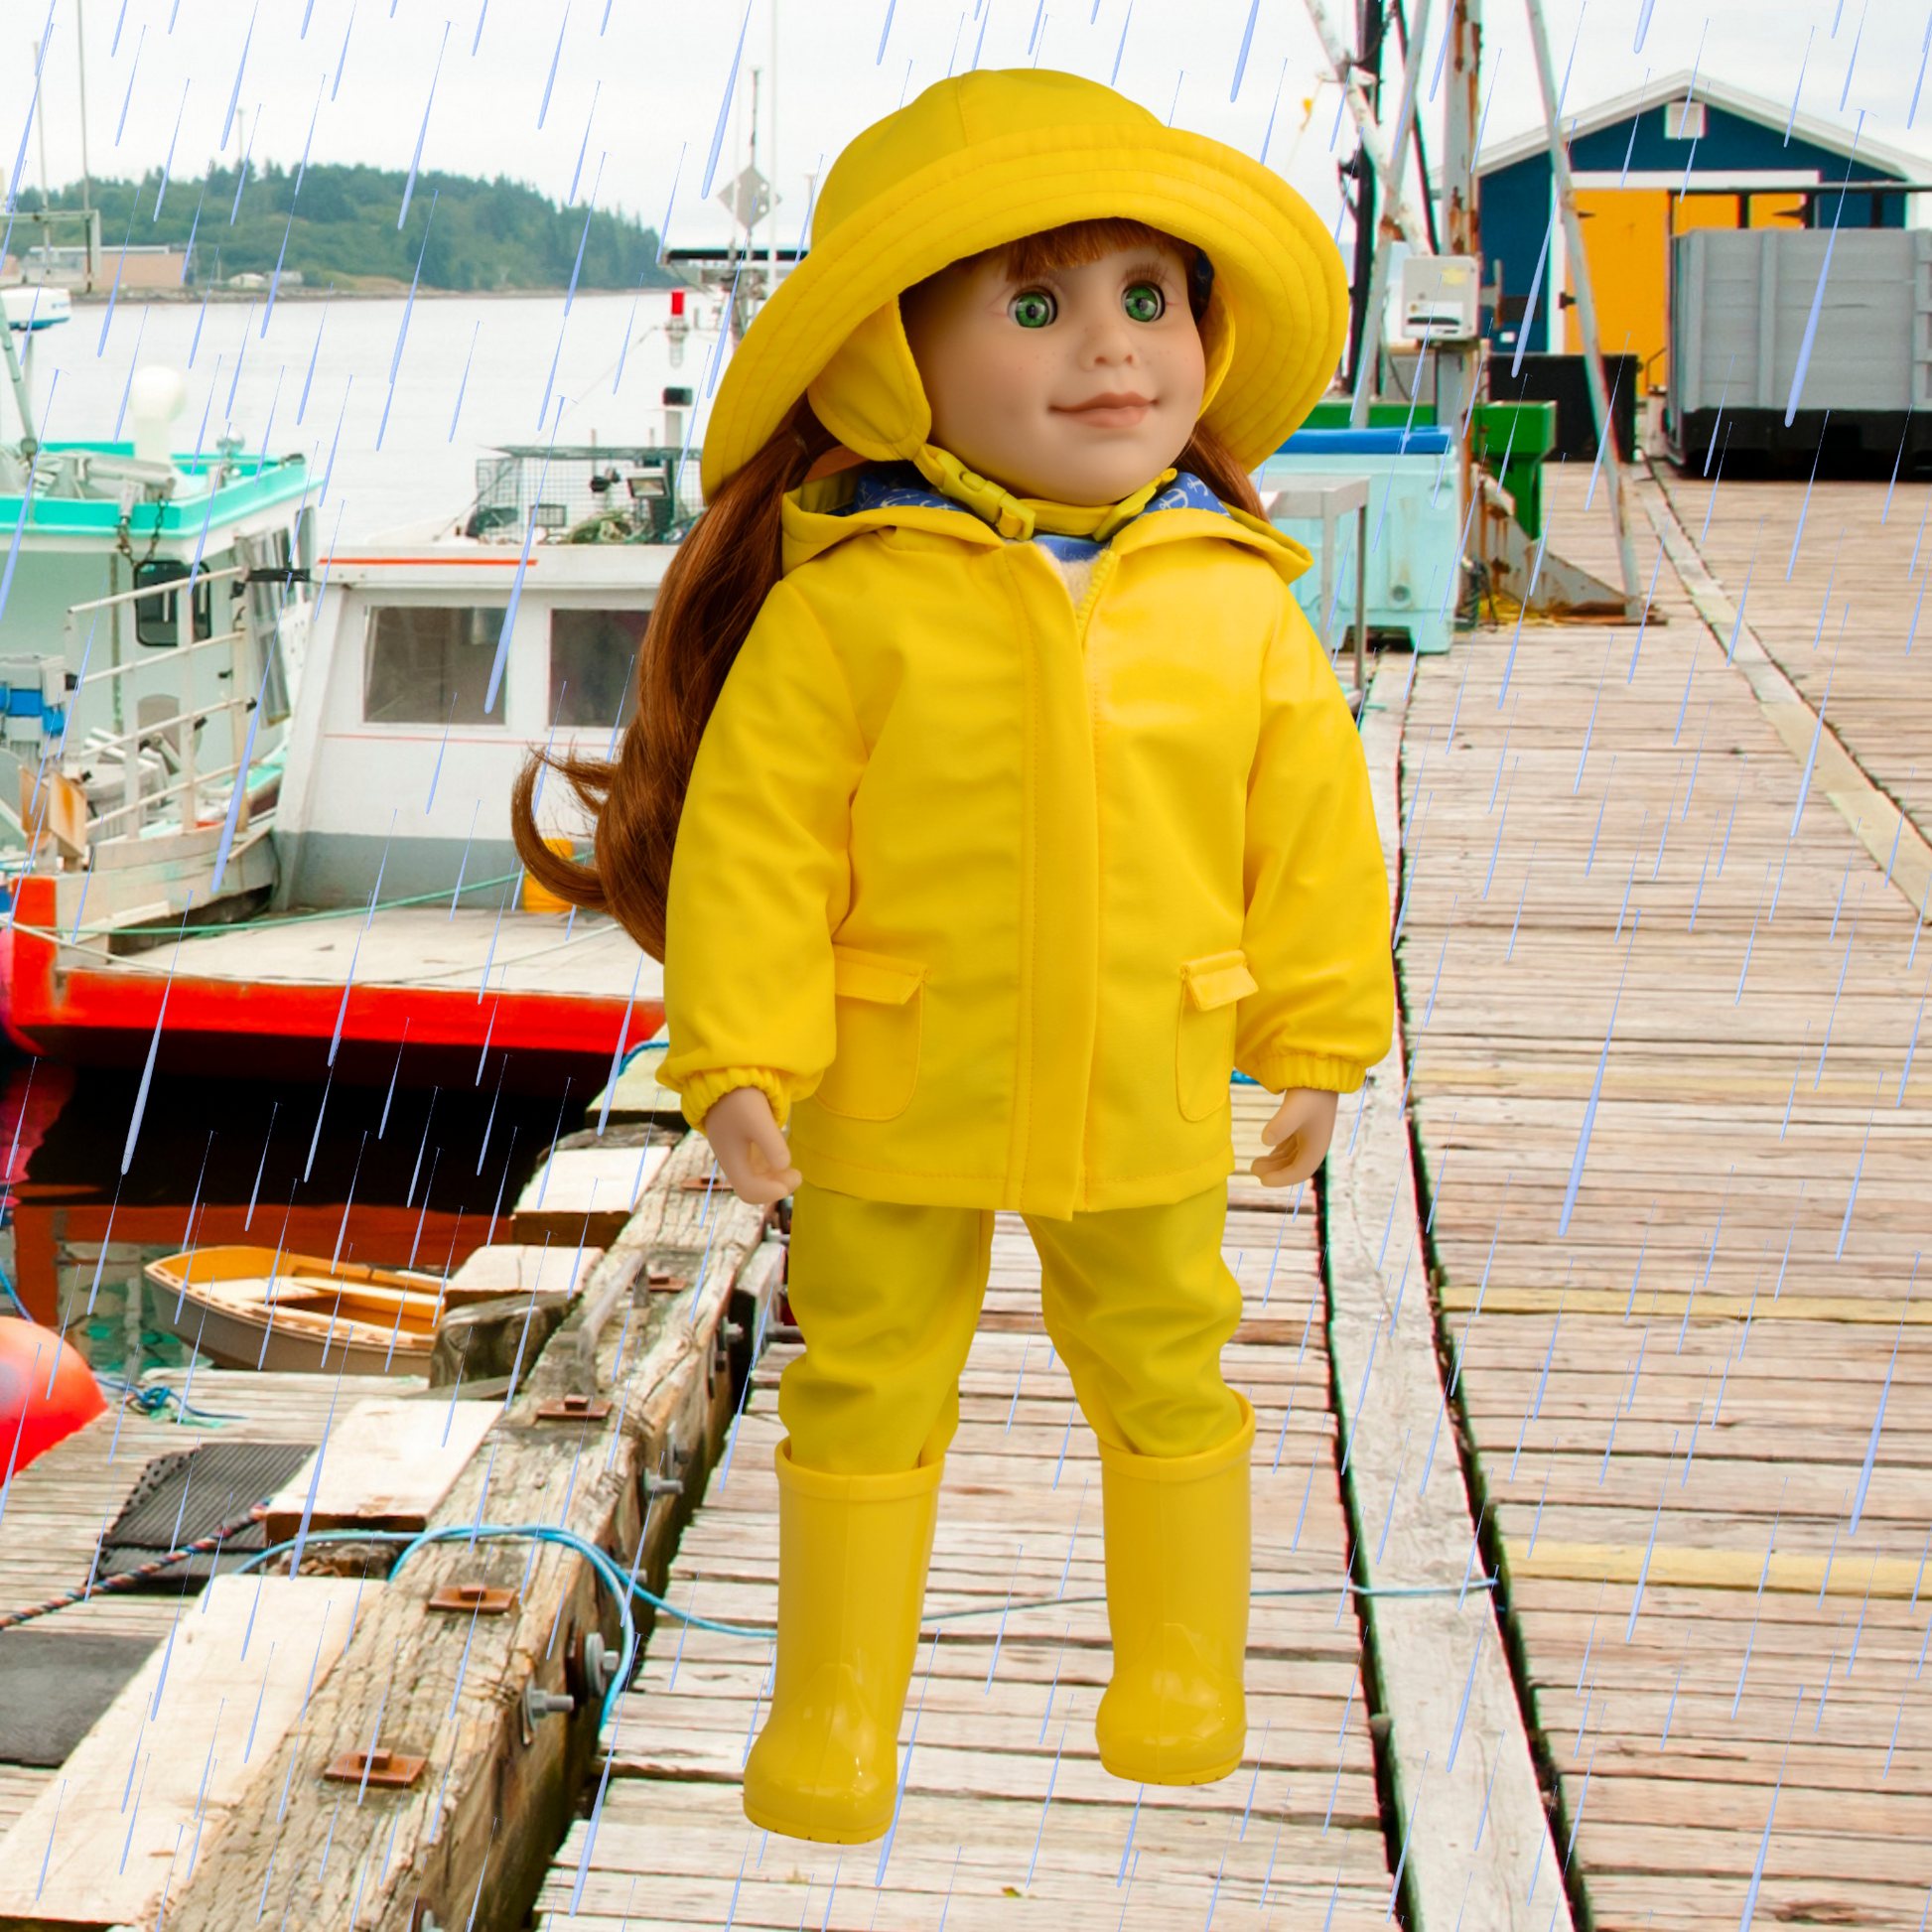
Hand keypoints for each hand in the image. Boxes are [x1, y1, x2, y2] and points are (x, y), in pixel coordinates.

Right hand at [700, 1086, 801, 1204]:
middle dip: (775, 1187)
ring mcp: (735, 1151)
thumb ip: (772, 1144)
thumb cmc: (740, 1096)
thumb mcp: (759, 1119)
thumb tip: (784, 1166)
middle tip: (797, 1174)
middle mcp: (730, 1159)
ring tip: (794, 1170)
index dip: (771, 1192)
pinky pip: (755, 1164)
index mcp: (730, 1158)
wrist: (725, 1075)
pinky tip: (782, 1156)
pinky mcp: (740, 1142)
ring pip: (754, 1177)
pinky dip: (771, 1167)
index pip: (748, 1191)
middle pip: (751, 1188)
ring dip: (774, 1178)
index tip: (793, 1175)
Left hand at [1251, 1087, 1338, 1188]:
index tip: (1262, 1180)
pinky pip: (1291, 1146)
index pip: (1299, 1172)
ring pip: (1292, 1157)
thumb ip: (1280, 1126)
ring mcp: (1311, 1134)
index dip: (1281, 1179)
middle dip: (1275, 1172)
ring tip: (1255, 1163)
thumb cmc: (1310, 1091)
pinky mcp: (1305, 1125)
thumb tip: (1265, 1141)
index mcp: (1317, 1146)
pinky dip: (1278, 1152)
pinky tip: (1266, 1151)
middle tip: (1253, 1168)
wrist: (1321, 1070)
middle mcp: (1316, 1143)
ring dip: (1275, 1163)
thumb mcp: (1294, 1109)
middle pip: (1295, 1166)